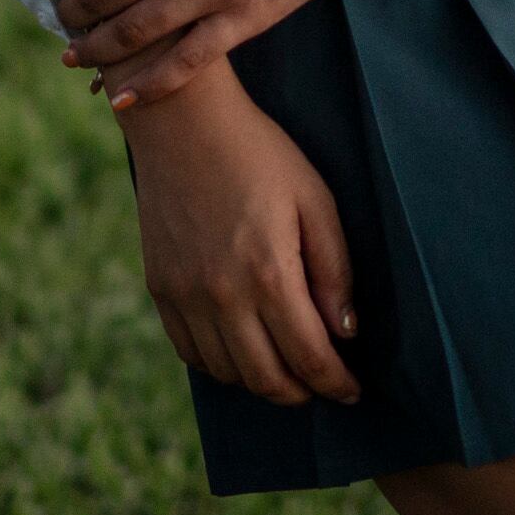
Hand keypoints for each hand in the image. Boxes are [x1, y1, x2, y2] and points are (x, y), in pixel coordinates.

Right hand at [124, 76, 358, 404]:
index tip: (353, 391)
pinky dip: (220, 365)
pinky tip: (241, 351)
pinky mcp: (160, 289)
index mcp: (269, 274)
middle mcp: (223, 295)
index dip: (337, 383)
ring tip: (286, 370)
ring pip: (228, 373)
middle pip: (267, 378)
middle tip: (322, 386)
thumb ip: (334, 269)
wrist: (183, 122)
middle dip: (303, 393)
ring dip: (262, 383)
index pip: (310, 357)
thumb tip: (345, 331)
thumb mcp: (315, 199)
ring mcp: (186, 296)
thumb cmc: (260, 154)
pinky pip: (190, 352)